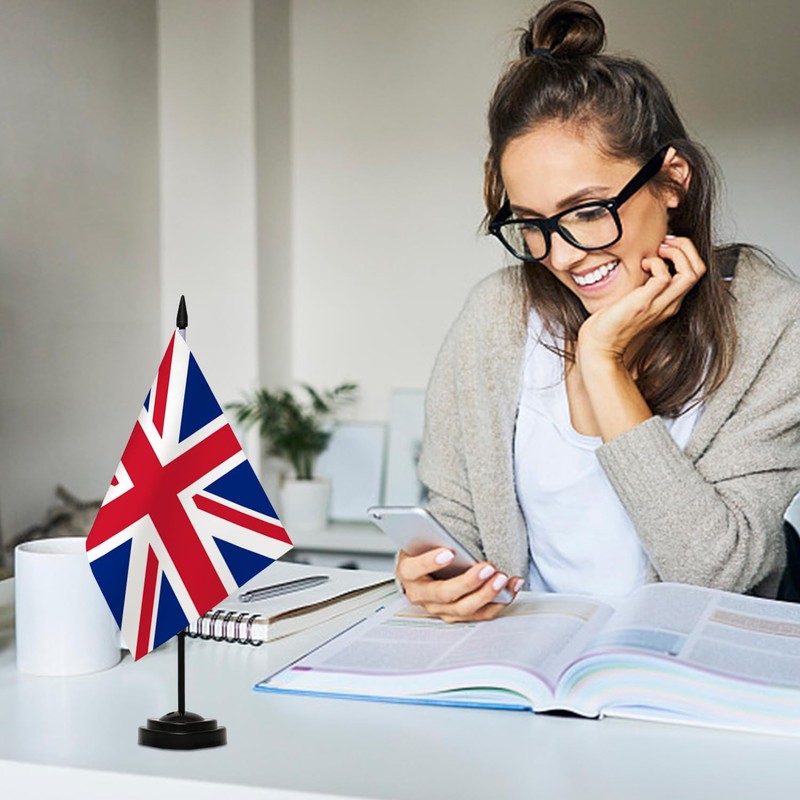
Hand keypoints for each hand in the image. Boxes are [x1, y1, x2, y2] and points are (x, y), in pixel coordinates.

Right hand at [395, 549, 523, 622]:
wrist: (421, 572)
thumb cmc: (423, 552)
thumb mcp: (421, 542)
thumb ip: (432, 539)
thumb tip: (452, 538)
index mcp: (408, 573)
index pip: (414, 569)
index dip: (430, 562)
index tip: (449, 552)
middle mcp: (421, 595)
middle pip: (445, 594)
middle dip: (468, 582)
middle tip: (487, 568)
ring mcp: (439, 609)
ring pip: (464, 608)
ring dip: (487, 593)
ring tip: (502, 578)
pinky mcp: (457, 615)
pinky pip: (480, 613)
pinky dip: (499, 601)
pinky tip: (512, 586)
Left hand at [577, 236, 706, 364]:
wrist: (600, 344)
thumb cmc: (611, 321)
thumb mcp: (635, 298)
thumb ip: (645, 283)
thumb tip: (646, 259)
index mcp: (670, 302)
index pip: (695, 272)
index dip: (686, 252)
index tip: (667, 245)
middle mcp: (670, 304)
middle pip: (699, 269)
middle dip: (687, 247)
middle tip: (666, 242)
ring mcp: (659, 304)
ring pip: (690, 273)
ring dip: (676, 253)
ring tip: (658, 250)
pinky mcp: (643, 303)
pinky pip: (664, 277)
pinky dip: (655, 264)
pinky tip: (642, 264)